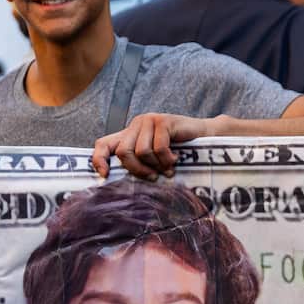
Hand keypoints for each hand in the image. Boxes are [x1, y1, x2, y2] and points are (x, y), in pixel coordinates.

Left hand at [90, 113, 210, 179]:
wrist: (204, 136)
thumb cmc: (178, 151)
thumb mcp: (154, 159)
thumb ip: (138, 164)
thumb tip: (120, 183)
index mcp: (129, 134)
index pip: (103, 144)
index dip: (99, 159)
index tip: (105, 175)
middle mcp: (136, 124)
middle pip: (124, 152)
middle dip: (138, 170)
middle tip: (154, 177)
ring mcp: (149, 120)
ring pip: (142, 151)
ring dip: (157, 165)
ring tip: (169, 168)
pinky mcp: (163, 121)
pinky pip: (158, 148)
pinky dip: (167, 159)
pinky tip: (176, 159)